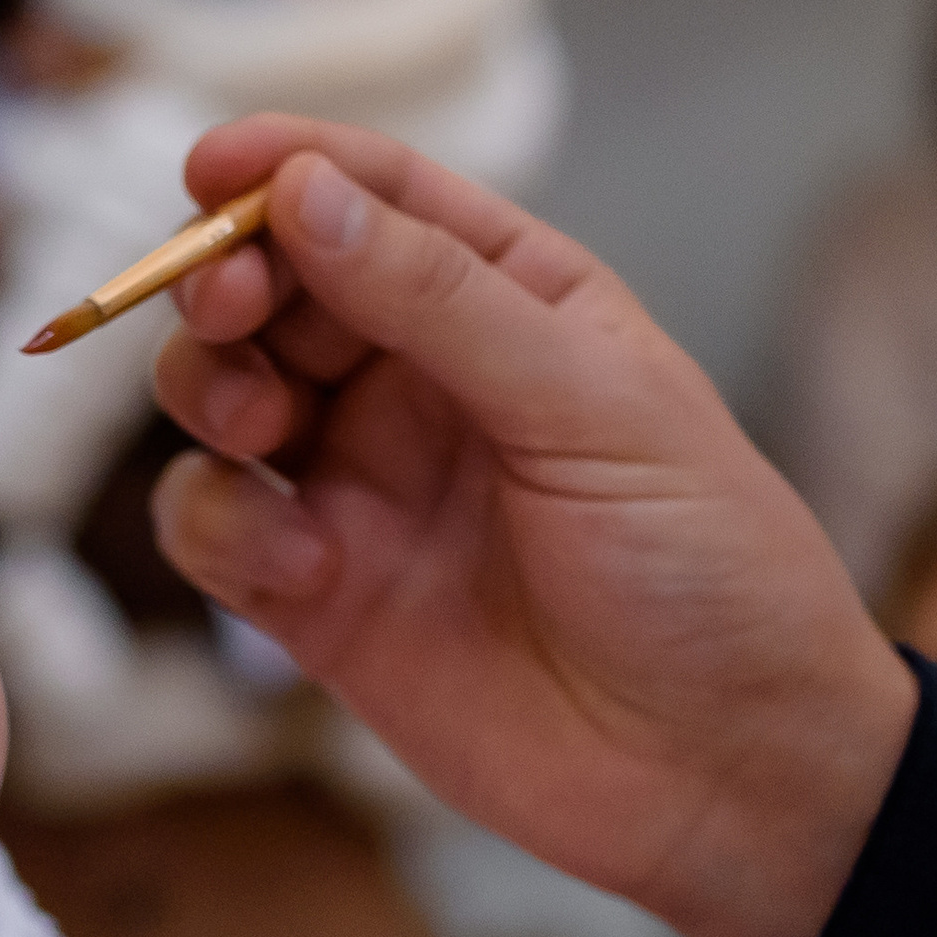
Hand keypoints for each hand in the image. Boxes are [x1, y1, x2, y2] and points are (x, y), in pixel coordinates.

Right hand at [149, 118, 915, 936]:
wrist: (729, 771)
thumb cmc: (707, 565)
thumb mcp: (594, 404)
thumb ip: (440, 298)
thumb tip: (302, 192)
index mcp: (508, 300)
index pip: (373, 198)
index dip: (284, 167)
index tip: (212, 164)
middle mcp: (419, 380)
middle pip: (272, 286)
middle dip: (227, 280)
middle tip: (227, 307)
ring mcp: (360, 485)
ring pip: (220, 394)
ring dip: (207, 389)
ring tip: (257, 429)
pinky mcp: (315, 596)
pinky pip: (213, 524)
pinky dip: (220, 524)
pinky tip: (299, 564)